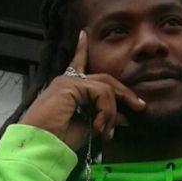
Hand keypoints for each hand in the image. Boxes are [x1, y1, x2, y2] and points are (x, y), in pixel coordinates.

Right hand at [19, 30, 145, 151]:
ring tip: (106, 131)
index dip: (81, 50)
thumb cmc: (59, 141)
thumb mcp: (88, 128)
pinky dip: (105, 111)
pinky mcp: (70, 85)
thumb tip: (125, 117)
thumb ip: (104, 118)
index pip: (78, 65)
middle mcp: (67, 81)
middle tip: (139, 106)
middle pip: (104, 79)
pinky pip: (101, 93)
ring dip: (111, 112)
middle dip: (124, 93)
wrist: (41, 146)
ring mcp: (68, 81)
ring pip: (106, 88)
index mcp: (67, 90)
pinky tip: (99, 126)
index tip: (83, 34)